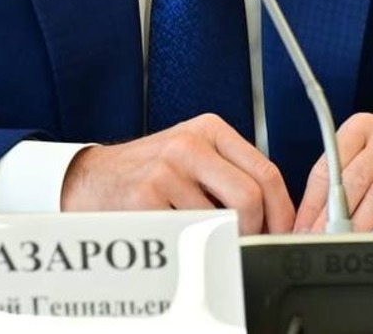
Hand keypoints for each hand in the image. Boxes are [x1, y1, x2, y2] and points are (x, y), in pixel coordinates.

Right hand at [60, 113, 294, 234]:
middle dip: (254, 230)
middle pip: (250, 197)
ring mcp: (167, 170)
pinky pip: (189, 233)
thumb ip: (231, 170)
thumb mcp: (192, 154)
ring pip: (221, 221)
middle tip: (246, 243)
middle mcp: (190, 144)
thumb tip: (275, 212)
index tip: (281, 230)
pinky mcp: (147, 198)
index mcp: (209, 129)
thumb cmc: (148, 171)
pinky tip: (175, 233)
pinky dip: (190, 243)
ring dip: (218, 239)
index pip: (266, 171)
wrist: (91, 179)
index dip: (281, 210)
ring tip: (201, 235)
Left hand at [293, 113, 372, 231]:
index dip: (313, 202)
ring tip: (351, 243)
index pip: (328, 166)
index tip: (304, 229)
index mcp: (361, 127)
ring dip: (364, 222)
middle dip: (335, 215)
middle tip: (324, 239)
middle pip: (355, 177)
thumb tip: (311, 223)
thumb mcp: (364, 159)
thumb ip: (339, 183)